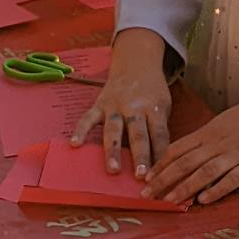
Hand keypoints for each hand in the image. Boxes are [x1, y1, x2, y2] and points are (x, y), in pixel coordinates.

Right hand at [71, 29, 170, 175]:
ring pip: (114, 130)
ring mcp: (116, 105)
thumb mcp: (164, 106)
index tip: (160, 173)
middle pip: (138, 134)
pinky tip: (75, 144)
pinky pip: (88, 118)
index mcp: (155, 108)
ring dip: (114, 150)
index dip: (160, 153)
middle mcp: (135, 107)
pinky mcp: (100, 103)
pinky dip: (81, 130)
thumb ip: (160, 129)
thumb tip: (161, 161)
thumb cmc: (152, 92)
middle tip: (140, 176)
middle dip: (139, 155)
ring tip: (113, 169)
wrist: (136, 63)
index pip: (159, 134)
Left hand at [143, 90, 238, 204]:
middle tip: (148, 195)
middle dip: (164, 180)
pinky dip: (216, 190)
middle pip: (185, 162)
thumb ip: (204, 139)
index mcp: (208, 132)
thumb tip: (184, 156)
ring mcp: (236, 154)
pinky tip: (203, 200)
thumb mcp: (222, 123)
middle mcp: (218, 143)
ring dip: (185, 187)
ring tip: (170, 201)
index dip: (161, 164)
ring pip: (205, 172)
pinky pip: (232, 179)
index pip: (178, 149)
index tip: (146, 178)